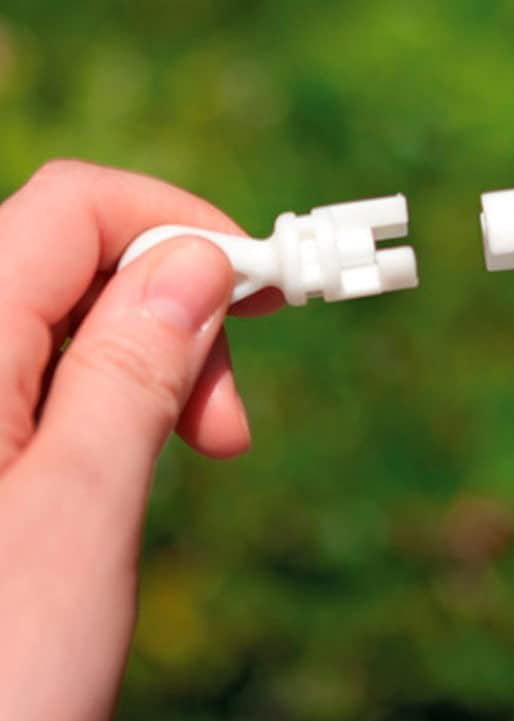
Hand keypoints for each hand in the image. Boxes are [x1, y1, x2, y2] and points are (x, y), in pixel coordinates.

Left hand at [0, 161, 271, 720]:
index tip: (262, 282)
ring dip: (152, 363)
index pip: (71, 208)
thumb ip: (132, 368)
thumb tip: (197, 260)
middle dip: (175, 313)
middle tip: (229, 419)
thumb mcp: (78, 512)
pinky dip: (113, 401)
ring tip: (202, 444)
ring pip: (65, 327)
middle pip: (71, 264)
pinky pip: (45, 383)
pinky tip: (139, 455)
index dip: (175, 223)